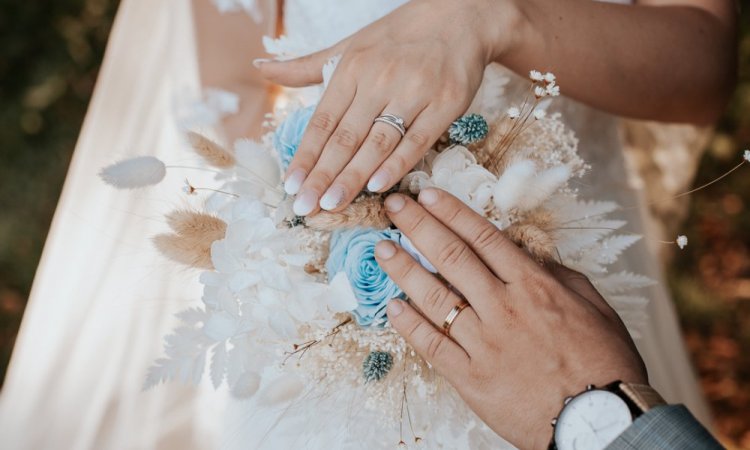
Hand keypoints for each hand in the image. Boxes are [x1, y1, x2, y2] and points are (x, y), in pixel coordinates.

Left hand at [257, 0, 518, 215]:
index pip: (322, 121)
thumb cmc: (400, 35)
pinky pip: (418, 140)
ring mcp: (414, 92)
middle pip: (345, 137)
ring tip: (331, 204)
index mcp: (352, 68)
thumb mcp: (350, 45)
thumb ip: (307, 66)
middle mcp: (379, 79)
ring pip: (377, 142)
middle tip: (304, 206)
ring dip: (352, 177)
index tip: (290, 186)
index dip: (305, 156)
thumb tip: (260, 68)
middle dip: (322, 175)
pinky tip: (377, 186)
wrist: (461, 16)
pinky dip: (397, 164)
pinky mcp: (446, 104)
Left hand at [374, 189, 647, 449]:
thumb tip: (531, 255)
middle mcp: (504, 308)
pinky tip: (391, 306)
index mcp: (534, 286)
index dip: (451, 212)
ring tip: (382, 249)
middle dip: (419, 227)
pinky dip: (409, 325)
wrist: (601, 422)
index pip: (483, 238)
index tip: (428, 195)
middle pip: (452, 257)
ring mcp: (484, 343)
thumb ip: (559, 277)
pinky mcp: (471, 378)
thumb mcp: (595, 307)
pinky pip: (432, 346)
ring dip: (404, 269)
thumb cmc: (604, 364)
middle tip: (395, 207)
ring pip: (435, 298)